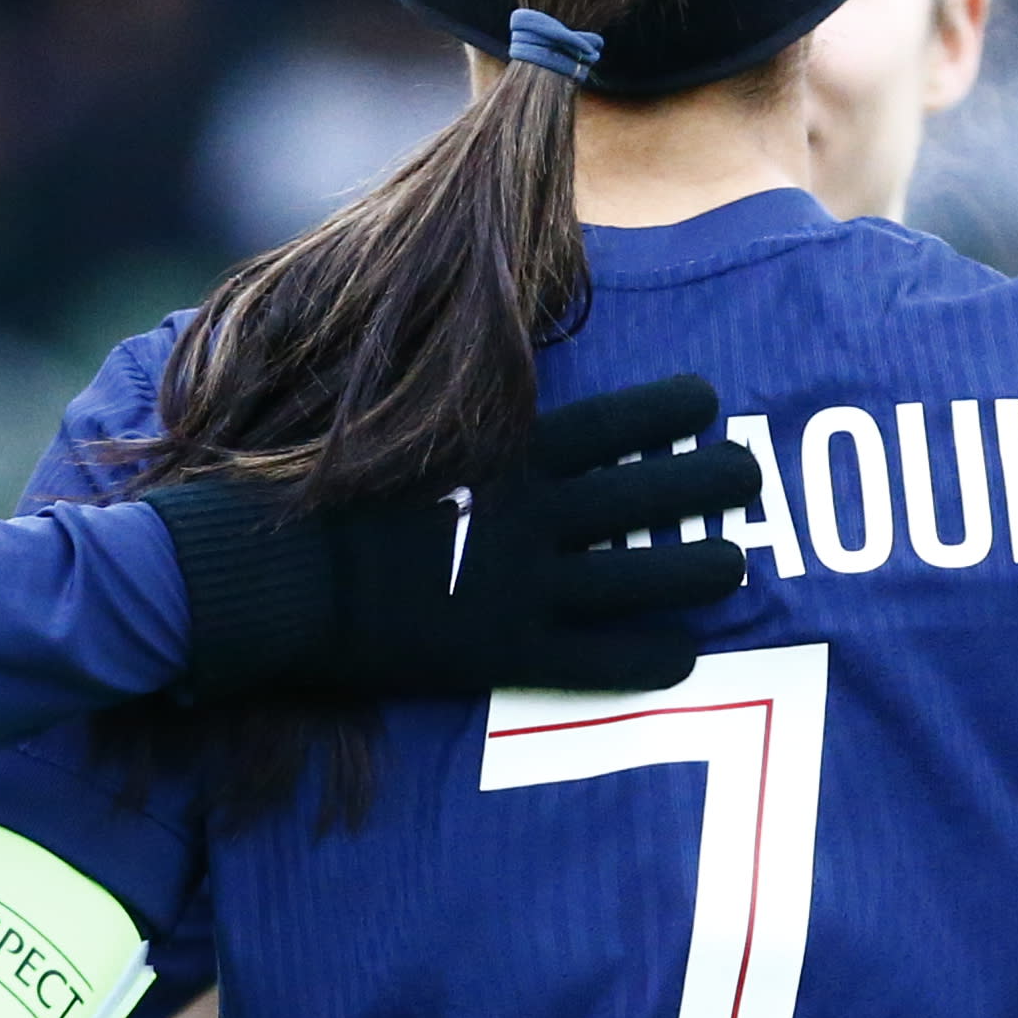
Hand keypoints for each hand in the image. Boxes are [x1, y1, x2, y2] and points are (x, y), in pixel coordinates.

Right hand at [152, 378, 760, 700]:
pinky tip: (686, 655)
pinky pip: (598, 658)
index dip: (670, 409)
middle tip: (752, 475)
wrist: (266, 575)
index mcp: (501, 450)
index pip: (612, 419)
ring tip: (740, 564)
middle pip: (648, 492)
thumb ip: (435, 397)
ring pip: (642, 573)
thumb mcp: (380, 418)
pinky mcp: (502, 652)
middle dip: (711, 481)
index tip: (709, 401)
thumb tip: (458, 358)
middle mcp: (529, 513)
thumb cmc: (309, 488)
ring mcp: (521, 584)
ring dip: (699, 567)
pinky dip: (649, 656)